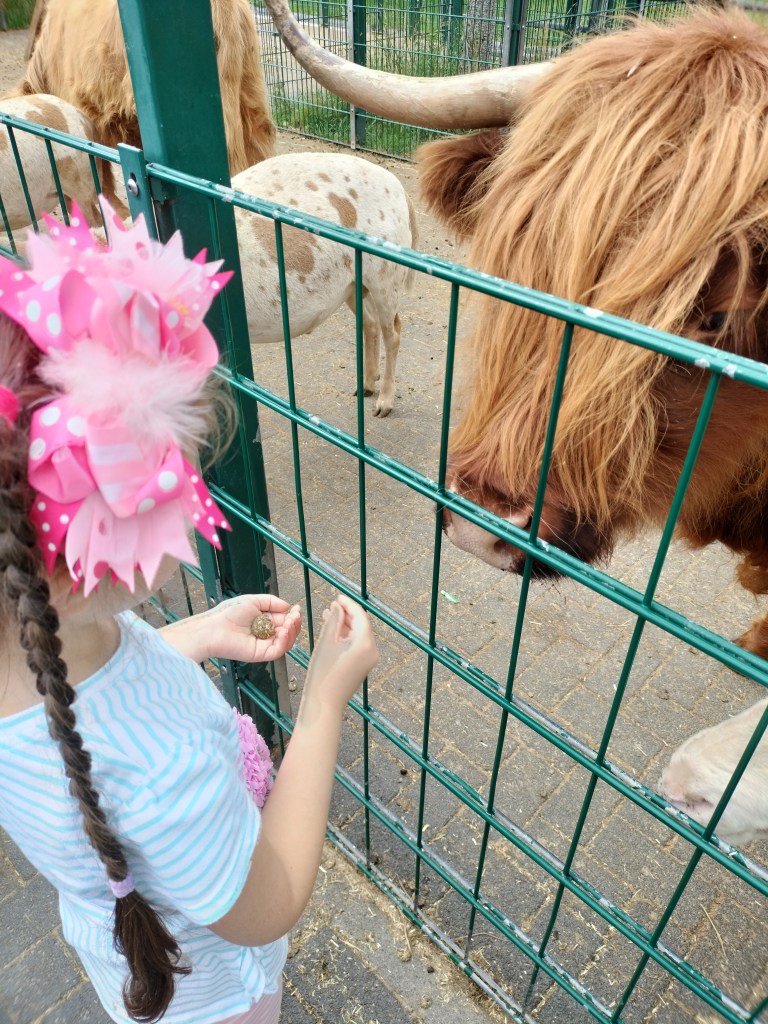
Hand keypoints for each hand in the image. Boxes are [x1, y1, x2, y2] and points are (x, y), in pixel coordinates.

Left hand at [160, 595, 300, 663]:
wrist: (214, 627)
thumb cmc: (229, 612)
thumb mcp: (253, 600)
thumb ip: (271, 602)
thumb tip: (288, 606)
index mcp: (264, 621)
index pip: (284, 620)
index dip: (292, 616)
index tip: (297, 609)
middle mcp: (266, 634)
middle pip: (288, 632)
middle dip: (295, 623)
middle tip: (295, 616)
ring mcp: (264, 645)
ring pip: (286, 642)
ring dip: (292, 632)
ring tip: (290, 623)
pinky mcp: (261, 655)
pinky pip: (277, 651)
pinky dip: (284, 642)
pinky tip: (283, 632)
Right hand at [301, 594, 377, 716]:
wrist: (324, 704)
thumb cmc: (323, 674)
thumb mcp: (326, 642)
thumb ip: (334, 620)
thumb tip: (338, 606)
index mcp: (365, 643)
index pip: (360, 616)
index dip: (348, 604)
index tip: (337, 596)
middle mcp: (372, 650)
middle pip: (361, 624)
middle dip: (346, 613)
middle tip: (331, 604)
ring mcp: (369, 659)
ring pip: (358, 634)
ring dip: (344, 624)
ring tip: (328, 615)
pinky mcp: (363, 665)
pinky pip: (356, 645)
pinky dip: (346, 636)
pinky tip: (332, 631)